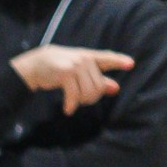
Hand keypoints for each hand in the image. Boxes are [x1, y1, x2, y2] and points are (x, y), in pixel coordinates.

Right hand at [12, 45, 134, 113]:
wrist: (35, 65)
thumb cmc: (59, 68)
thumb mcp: (79, 70)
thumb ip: (98, 78)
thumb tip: (115, 88)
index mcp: (89, 57)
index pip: (107, 58)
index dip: (119, 61)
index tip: (131, 64)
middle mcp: (84, 60)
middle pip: (98, 86)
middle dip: (91, 98)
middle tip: (81, 101)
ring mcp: (76, 66)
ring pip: (88, 92)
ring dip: (81, 102)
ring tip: (74, 102)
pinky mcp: (66, 74)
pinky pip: (75, 95)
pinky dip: (71, 105)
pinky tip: (68, 110)